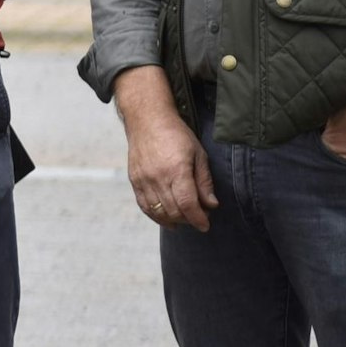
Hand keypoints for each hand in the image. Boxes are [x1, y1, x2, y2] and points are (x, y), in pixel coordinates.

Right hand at [114, 66, 217, 231]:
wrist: (147, 120)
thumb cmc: (176, 134)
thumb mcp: (198, 153)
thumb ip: (204, 181)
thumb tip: (211, 204)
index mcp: (177, 169)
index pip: (187, 204)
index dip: (198, 219)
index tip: (205, 225)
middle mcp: (158, 177)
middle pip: (174, 211)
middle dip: (189, 220)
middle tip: (198, 217)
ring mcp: (143, 180)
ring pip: (158, 211)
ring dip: (173, 221)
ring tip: (184, 219)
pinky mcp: (134, 180)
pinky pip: (144, 205)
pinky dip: (156, 215)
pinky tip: (166, 218)